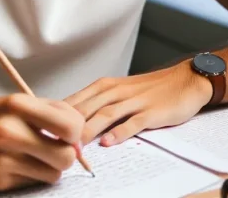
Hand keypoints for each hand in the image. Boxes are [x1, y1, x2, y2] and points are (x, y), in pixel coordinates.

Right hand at [0, 93, 84, 192]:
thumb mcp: (15, 103)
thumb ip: (50, 114)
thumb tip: (80, 136)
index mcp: (18, 105)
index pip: (70, 125)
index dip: (77, 133)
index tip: (69, 134)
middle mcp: (9, 132)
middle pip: (66, 156)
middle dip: (67, 155)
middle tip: (56, 150)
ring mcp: (2, 159)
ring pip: (52, 175)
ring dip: (49, 168)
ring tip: (34, 157)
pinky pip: (31, 184)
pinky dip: (30, 176)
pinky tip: (15, 164)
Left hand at [64, 61, 213, 146]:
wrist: (185, 80)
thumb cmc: (151, 89)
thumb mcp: (120, 90)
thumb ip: (98, 104)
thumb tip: (70, 121)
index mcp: (105, 86)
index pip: (75, 100)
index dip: (57, 116)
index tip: (42, 130)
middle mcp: (116, 91)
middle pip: (86, 109)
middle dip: (67, 127)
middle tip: (51, 143)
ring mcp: (134, 102)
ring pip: (105, 115)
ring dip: (88, 131)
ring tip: (74, 146)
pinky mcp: (151, 112)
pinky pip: (132, 123)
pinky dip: (119, 133)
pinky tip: (108, 143)